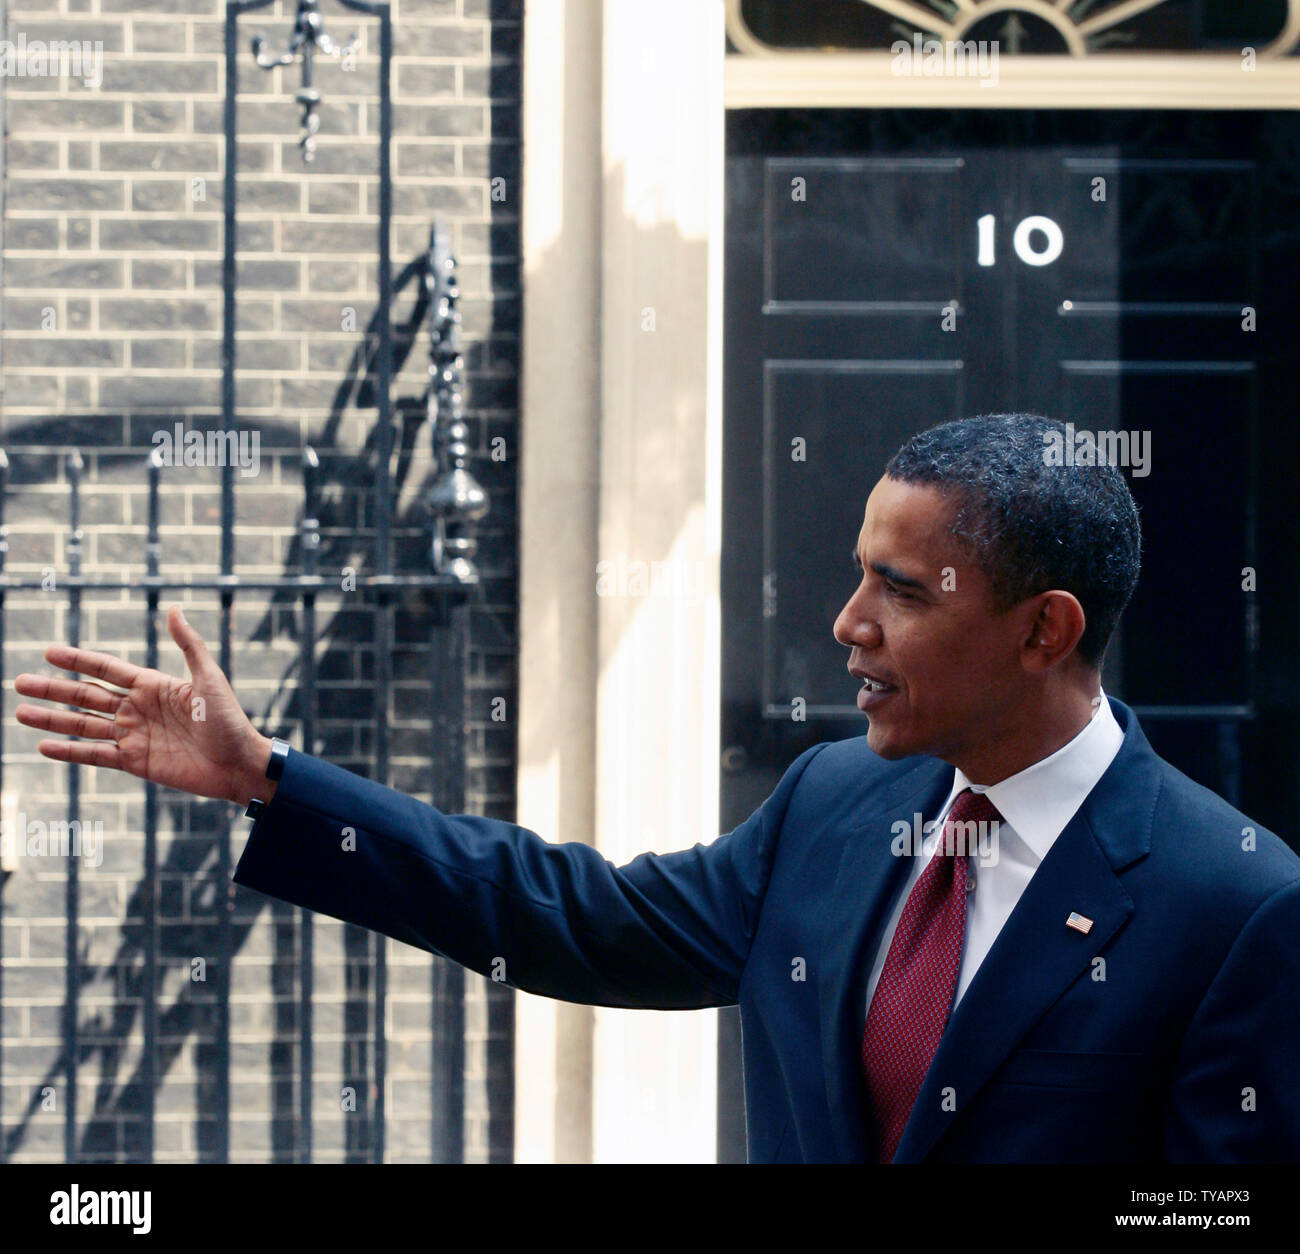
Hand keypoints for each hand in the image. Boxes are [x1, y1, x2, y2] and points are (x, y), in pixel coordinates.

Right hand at [13, 605, 275, 804]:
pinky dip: (70, 752)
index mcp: (153, 685)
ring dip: (53, 720)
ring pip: (85, 725)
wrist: (239, 763)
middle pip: (87, 696)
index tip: (49, 652)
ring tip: (21, 713)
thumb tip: (173, 608)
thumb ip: (189, 645)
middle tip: (19, 683)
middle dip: (54, 689)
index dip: (79, 661)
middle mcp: (138, 708)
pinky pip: (96, 755)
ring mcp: (134, 735)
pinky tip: (44, 746)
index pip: (107, 669)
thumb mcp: (209, 678)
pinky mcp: (135, 761)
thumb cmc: (229, 719)